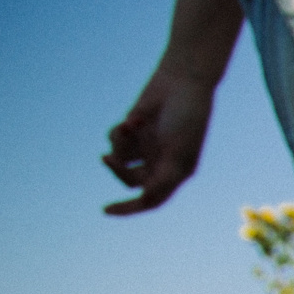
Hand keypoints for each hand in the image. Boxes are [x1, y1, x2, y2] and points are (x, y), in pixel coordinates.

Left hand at [102, 66, 217, 215]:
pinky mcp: (134, 131)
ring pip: (120, 159)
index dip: (129, 208)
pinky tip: (133, 120)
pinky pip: (116, 141)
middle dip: (118, 170)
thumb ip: (163, 179)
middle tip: (107, 159)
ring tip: (131, 127)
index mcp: (176, 173)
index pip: (151, 199)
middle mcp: (160, 163)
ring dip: (120, 145)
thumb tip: (145, 198)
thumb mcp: (177, 152)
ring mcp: (146, 147)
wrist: (182, 82)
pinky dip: (120, 132)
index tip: (106, 210)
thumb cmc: (186, 117)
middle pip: (130, 180)